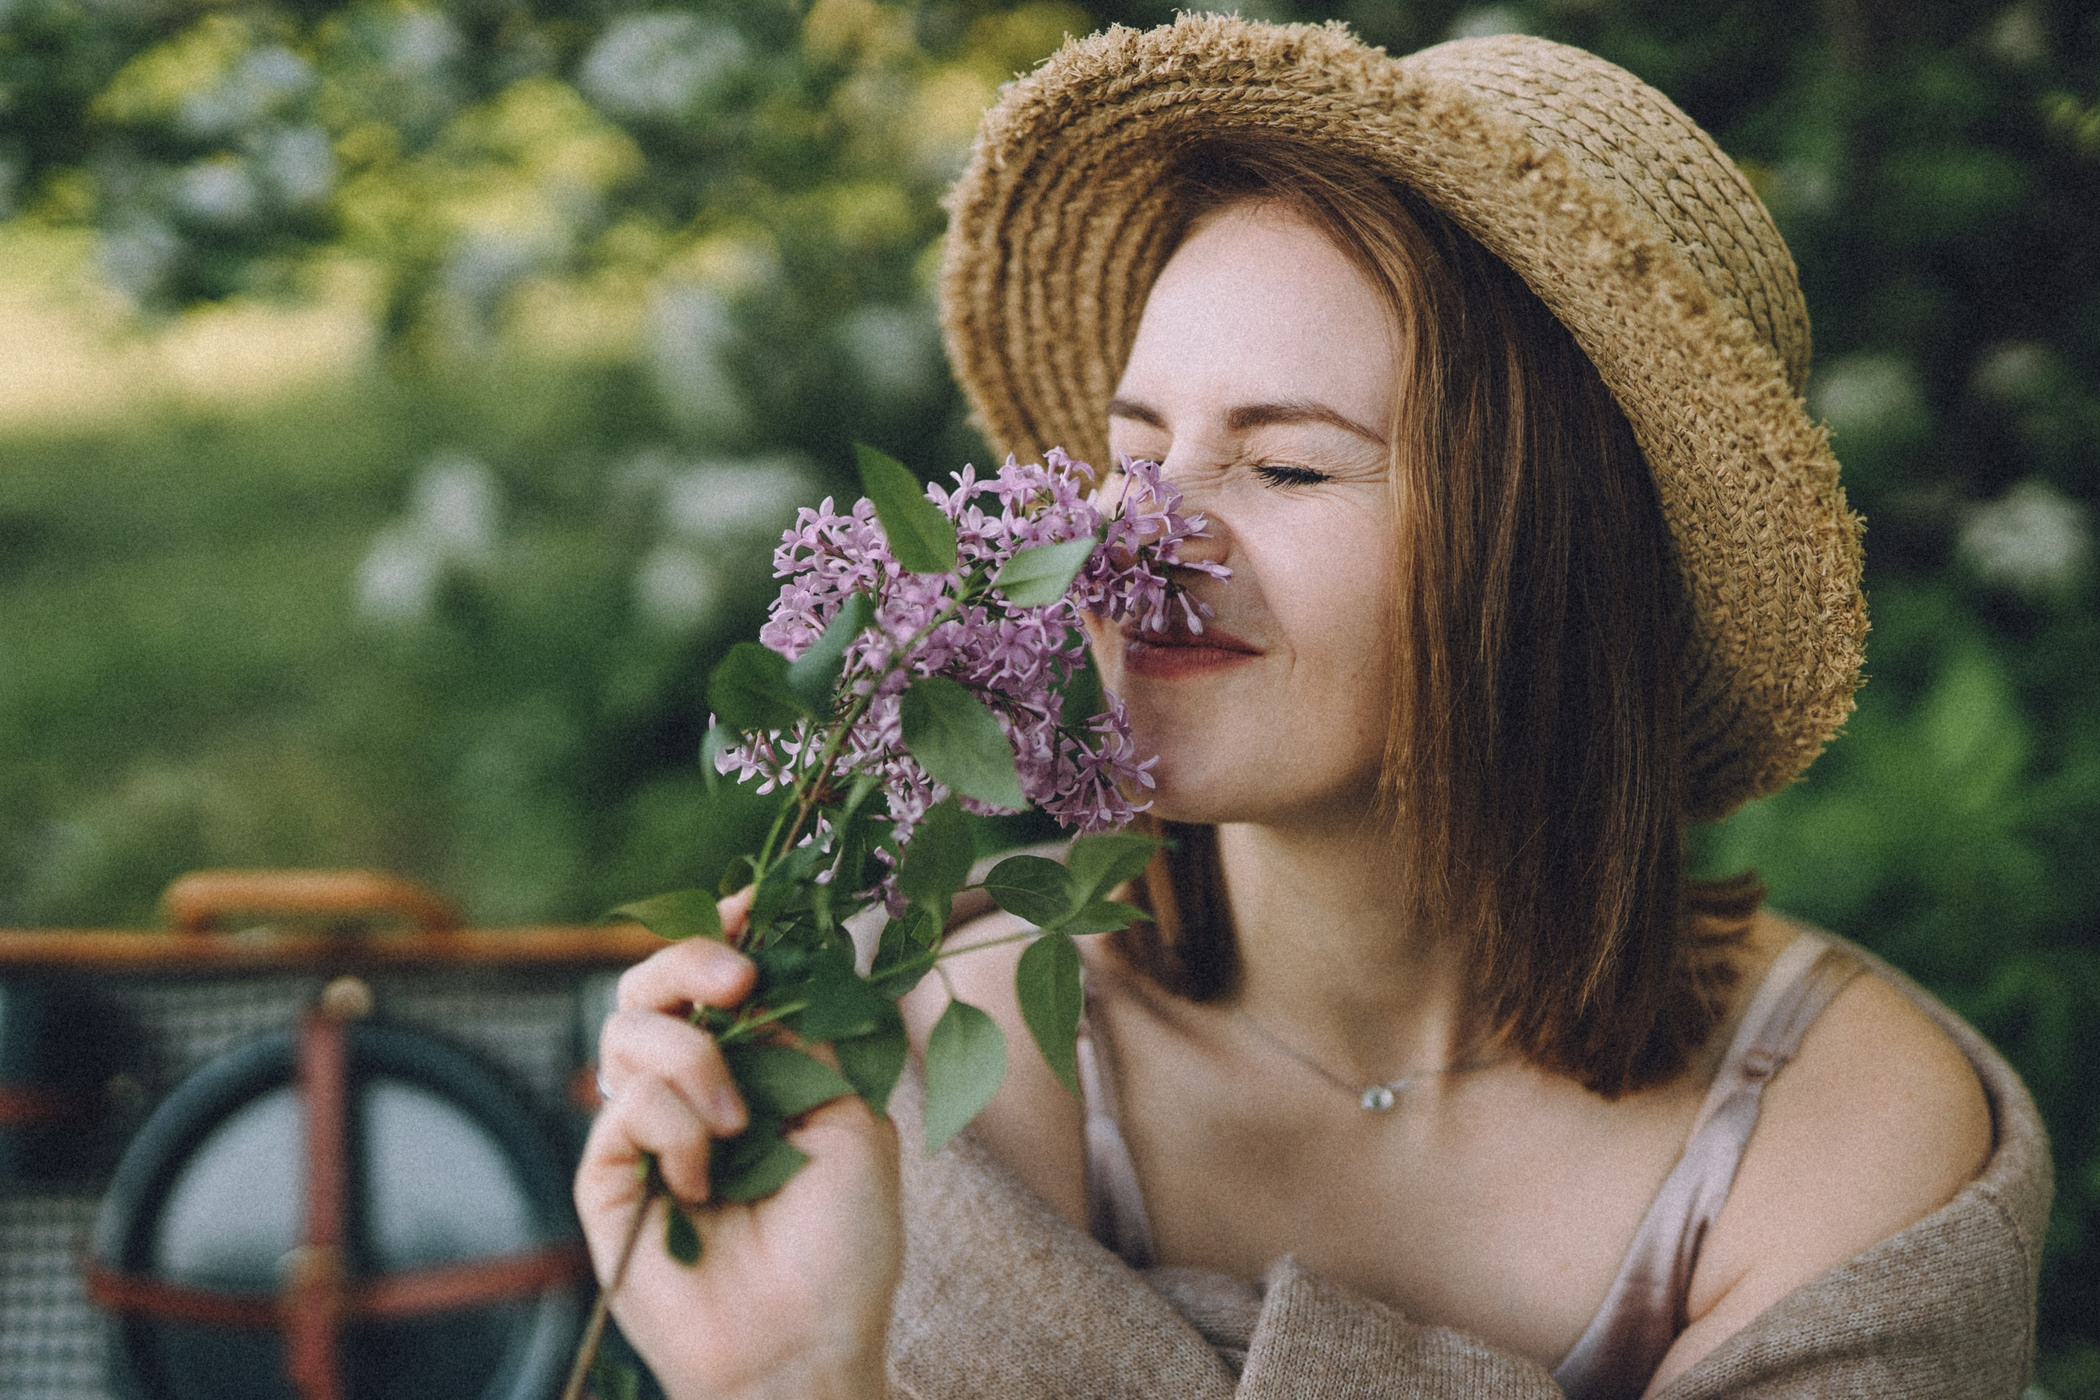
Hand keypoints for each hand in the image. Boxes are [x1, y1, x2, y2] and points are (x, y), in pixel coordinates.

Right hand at [576, 888, 902, 1399]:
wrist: (810, 1343)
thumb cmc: (845, 1243)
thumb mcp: (854, 1116)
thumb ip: (813, 1034)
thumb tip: (778, 955)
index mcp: (752, 1065)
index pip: (715, 976)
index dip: (725, 928)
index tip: (754, 902)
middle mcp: (689, 1089)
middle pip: (646, 983)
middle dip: (689, 959)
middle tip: (739, 980)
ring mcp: (642, 1132)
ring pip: (625, 1031)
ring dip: (693, 1060)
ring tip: (739, 1124)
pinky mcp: (606, 1180)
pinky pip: (620, 1110)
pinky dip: (672, 1129)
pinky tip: (706, 1181)